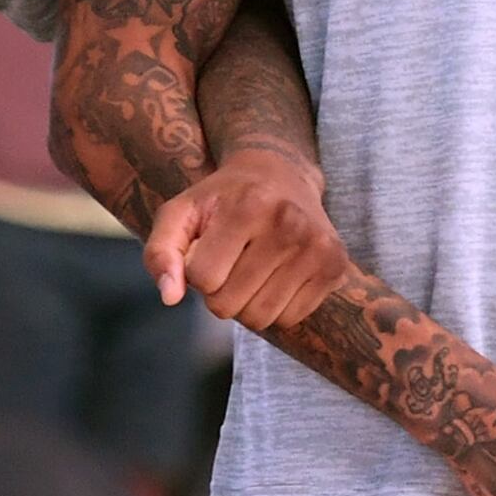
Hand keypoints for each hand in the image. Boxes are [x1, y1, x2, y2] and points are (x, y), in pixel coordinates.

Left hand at [145, 147, 348, 331]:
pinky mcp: (335, 267)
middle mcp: (289, 225)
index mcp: (248, 207)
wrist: (281, 175)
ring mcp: (317, 248)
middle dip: (217, 292)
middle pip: (228, 305)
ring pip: (260, 319)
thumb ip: (160, 252)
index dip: (195, 272)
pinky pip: (289, 319)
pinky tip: (275, 274)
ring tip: (249, 269)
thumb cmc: (221, 199)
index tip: (206, 250)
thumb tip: (170, 298)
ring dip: (244, 304)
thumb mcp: (180, 212)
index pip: (202, 279)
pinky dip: (274, 306)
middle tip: (228, 261)